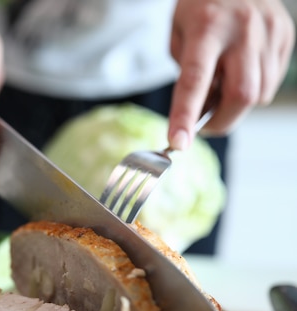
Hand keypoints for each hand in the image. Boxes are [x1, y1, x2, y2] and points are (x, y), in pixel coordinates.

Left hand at [168, 0, 294, 148]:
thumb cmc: (199, 8)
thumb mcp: (179, 35)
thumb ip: (188, 74)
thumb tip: (202, 113)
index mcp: (207, 27)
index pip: (195, 80)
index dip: (185, 116)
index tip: (177, 143)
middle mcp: (243, 29)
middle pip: (241, 95)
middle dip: (221, 121)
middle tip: (204, 126)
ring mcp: (269, 31)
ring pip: (259, 93)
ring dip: (237, 105)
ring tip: (221, 86)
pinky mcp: (286, 35)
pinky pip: (271, 82)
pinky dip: (253, 89)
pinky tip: (239, 72)